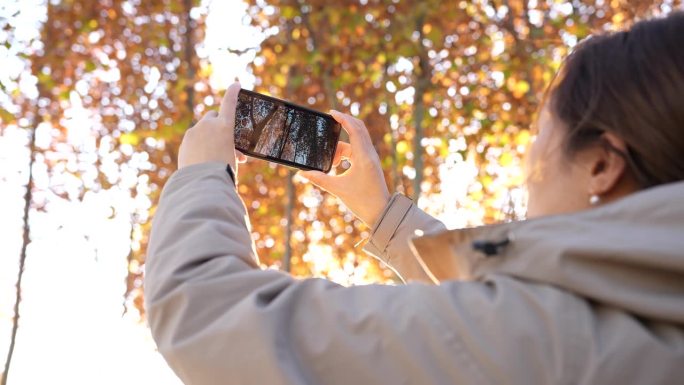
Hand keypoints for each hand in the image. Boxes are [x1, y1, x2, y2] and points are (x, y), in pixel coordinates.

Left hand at [177, 82, 246, 171]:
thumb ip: (228, 148)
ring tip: (215, 156)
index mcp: (224, 126)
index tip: (236, 84)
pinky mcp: (184, 143)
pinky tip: (203, 160)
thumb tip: (225, 150)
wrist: (202, 184)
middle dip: (218, 124)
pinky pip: (194, 140)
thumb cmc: (223, 171)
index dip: (233, 92)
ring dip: (209, 138)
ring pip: (203, 130)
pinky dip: (199, 147)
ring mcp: (193, 133)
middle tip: (225, 139)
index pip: (229, 102)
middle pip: (213, 116)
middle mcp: (208, 125)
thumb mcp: (232, 158)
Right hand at [299, 110, 390, 226]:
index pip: (354, 129)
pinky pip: (357, 149)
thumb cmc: (362, 202)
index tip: (331, 112)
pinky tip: (337, 163)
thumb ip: (319, 179)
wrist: (381, 213)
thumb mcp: (338, 190)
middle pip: (358, 129)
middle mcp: (370, 154)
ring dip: (341, 146)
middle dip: (343, 125)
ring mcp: (371, 158)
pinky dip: (345, 152)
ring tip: (331, 161)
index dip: (343, 118)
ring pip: (356, 141)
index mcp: (363, 157)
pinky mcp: (370, 163)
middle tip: (329, 124)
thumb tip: (302, 173)